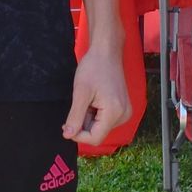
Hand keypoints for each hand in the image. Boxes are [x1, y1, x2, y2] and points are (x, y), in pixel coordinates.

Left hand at [64, 36, 131, 153]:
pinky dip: (95, 114)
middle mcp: (123, 116)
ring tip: (88, 100)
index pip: (95, 138)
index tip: (67, 125)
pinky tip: (94, 100)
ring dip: (89, 118)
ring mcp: (124, 112)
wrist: (106, 52)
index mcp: (114, 113)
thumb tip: (68, 135)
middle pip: (98, 133)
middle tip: (77, 105)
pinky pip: (105, 120)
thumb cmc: (94, 68)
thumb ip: (75, 117)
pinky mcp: (122, 108)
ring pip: (101, 127)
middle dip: (83, 124)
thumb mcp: (80, 93)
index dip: (78, 136)